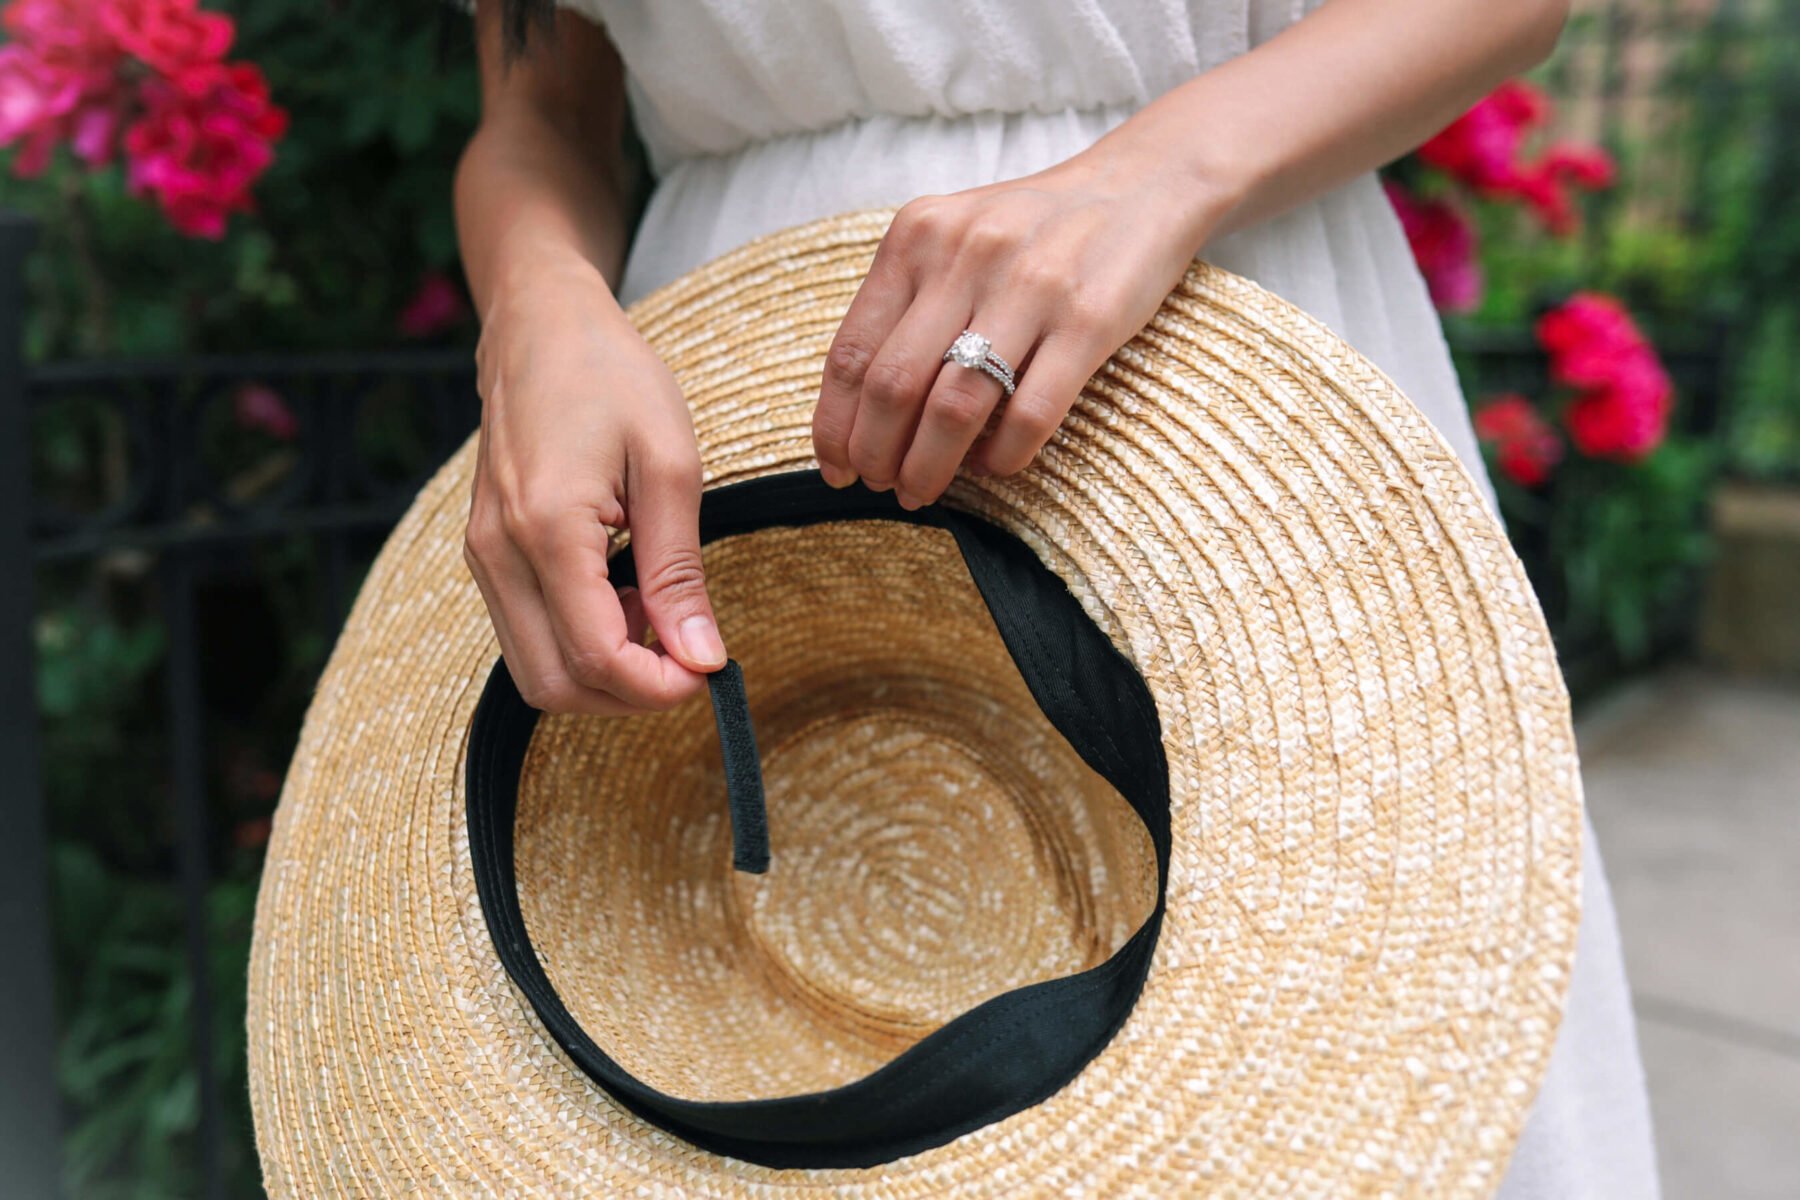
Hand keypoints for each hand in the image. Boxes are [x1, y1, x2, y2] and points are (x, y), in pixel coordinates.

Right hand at [464, 255, 725, 715]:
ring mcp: (483, 557)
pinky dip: (579, 641)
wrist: (540, 326)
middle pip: (554, 686)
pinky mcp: (486, 555)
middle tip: (689, 654)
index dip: (659, 687)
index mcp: (545, 529)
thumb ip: (679, 570)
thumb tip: (702, 656)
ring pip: (534, 672)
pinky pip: (526, 635)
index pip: (596, 658)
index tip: (710, 671)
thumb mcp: (670, 465)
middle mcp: (497, 554)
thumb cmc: (612, 378)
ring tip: (657, 613)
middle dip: (629, 695)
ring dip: (603, 671)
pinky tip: (624, 596)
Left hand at [811, 134, 1233, 506]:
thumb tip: (859, 409)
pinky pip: (1031, 413)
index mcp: (917, 236)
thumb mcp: (954, 238)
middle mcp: (966, 255)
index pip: (852, 351)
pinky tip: (993, 466)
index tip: (835, 467)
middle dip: (877, 454)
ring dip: (929, 466)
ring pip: (955, 407)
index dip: (835, 424)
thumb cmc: (1033, 229)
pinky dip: (1002, 456)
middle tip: (882, 486)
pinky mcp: (1091, 320)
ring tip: (923, 490)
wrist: (1141, 186)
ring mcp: (1031, 286)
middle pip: (894, 386)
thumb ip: (906, 301)